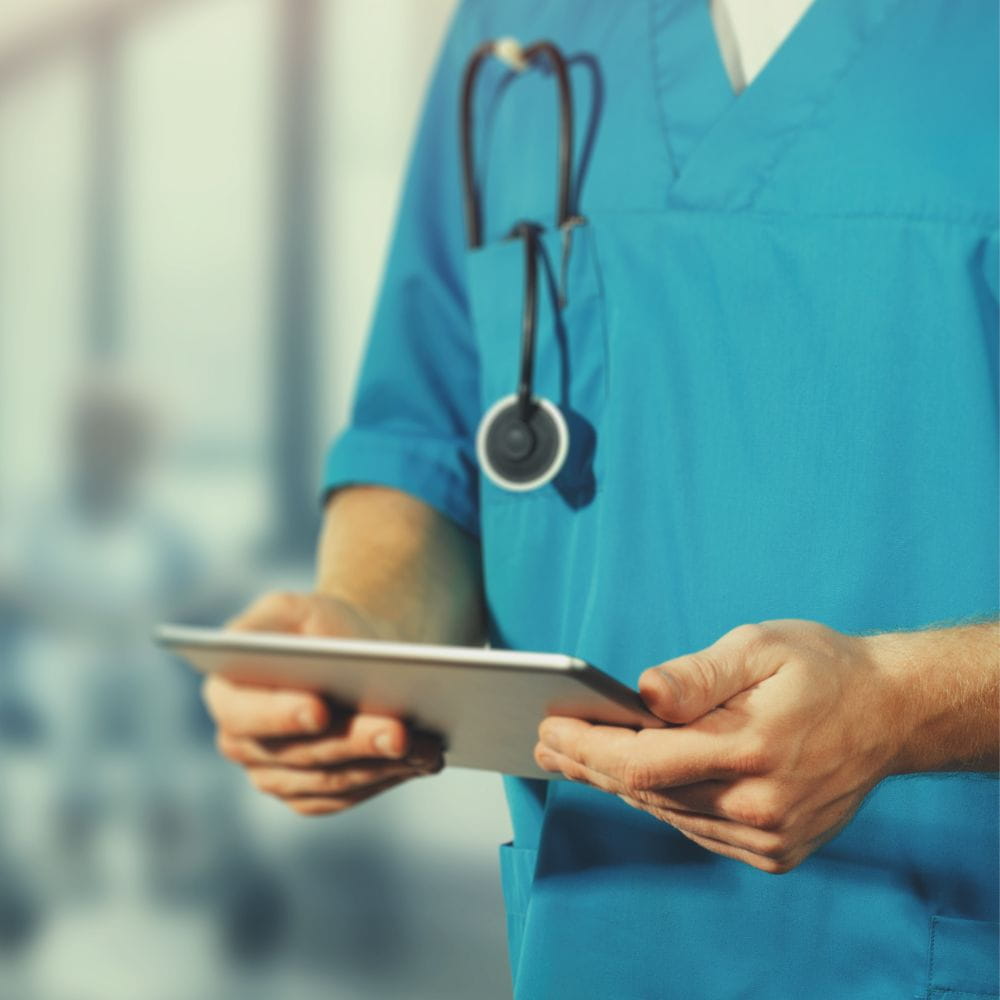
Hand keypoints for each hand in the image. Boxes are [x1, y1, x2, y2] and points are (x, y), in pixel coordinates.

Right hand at [203, 591, 442, 815]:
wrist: (356, 659)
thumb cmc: (322, 627)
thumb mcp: (294, 608)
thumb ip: (271, 620)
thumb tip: (265, 648)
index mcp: (227, 694)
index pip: (246, 714)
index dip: (281, 715)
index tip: (319, 710)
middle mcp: (242, 744)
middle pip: (301, 753)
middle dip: (354, 741)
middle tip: (399, 731)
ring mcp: (275, 777)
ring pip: (332, 780)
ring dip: (382, 764)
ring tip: (426, 745)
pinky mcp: (311, 796)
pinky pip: (351, 795)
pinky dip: (389, 777)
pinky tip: (424, 760)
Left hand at [535, 620, 899, 872]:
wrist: (891, 714)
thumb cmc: (821, 669)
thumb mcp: (760, 648)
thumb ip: (697, 675)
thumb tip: (642, 694)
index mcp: (751, 749)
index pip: (640, 761)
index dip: (585, 749)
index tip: (548, 728)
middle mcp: (758, 805)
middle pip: (645, 791)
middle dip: (588, 764)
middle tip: (547, 742)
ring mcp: (768, 837)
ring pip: (667, 812)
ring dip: (619, 784)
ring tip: (575, 758)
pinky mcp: (775, 851)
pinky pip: (697, 827)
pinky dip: (661, 801)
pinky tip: (634, 780)